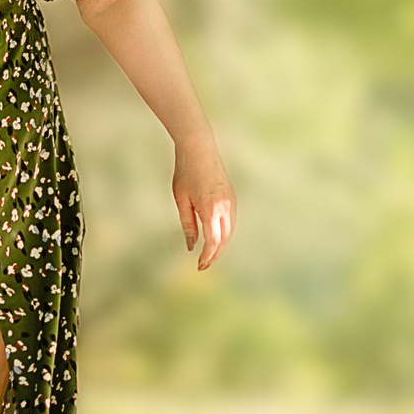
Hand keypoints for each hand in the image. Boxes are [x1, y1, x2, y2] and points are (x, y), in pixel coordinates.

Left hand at [173, 138, 234, 270]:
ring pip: (229, 232)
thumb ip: (188, 225)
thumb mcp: (181, 200)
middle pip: (224, 240)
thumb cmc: (185, 171)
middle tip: (203, 265)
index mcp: (210, 209)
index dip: (207, 257)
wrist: (199, 148)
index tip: (199, 266)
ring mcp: (231, 202)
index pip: (213, 242)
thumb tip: (191, 246)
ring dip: (220, 245)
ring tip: (208, 254)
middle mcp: (225, 207)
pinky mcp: (232, 197)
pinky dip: (224, 233)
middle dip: (214, 254)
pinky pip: (230, 221)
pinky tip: (215, 237)